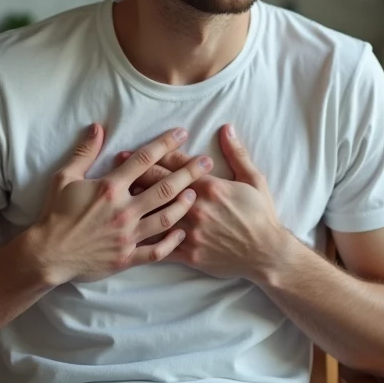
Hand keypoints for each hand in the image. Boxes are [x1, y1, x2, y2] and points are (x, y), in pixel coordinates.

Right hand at [28, 125, 212, 284]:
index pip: (144, 160)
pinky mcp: (127, 256)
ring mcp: (128, 235)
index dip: (165, 144)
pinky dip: (172, 242)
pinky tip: (182, 233)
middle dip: (189, 173)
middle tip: (207, 162)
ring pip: (166, 218)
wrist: (47, 253)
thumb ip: (85, 153)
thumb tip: (98, 128)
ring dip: (184, 204)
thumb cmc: (54, 213)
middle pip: (165, 187)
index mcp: (110, 187)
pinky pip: (156, 251)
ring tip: (197, 194)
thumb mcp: (65, 177)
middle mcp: (124, 209)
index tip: (182, 134)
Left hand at [115, 124, 288, 281]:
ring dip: (136, 201)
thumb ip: (237, 154)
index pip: (177, 166)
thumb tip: (226, 128)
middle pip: (160, 186)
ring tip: (117, 192)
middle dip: (138, 172)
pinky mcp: (189, 254)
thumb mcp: (254, 180)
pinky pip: (162, 247)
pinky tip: (127, 232)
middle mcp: (196, 208)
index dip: (157, 154)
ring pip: (156, 214)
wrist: (266, 254)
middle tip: (118, 161)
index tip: (139, 146)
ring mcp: (191, 232)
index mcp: (210, 188)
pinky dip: (144, 239)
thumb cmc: (261, 216)